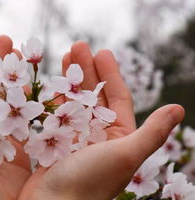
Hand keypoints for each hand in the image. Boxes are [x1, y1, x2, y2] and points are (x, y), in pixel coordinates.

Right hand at [17, 42, 184, 199]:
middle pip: (93, 95)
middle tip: (78, 45)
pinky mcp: (54, 141)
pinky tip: (49, 83)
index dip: (111, 74)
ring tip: (63, 56)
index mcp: (117, 137)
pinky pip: (55, 113)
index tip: (102, 52)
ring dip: (69, 79)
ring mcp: (74, 137)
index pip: (117, 98)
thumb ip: (152, 132)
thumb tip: (178, 108)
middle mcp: (97, 136)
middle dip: (86, 70)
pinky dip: (53, 97)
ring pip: (74, 101)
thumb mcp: (125, 155)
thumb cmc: (91, 182)